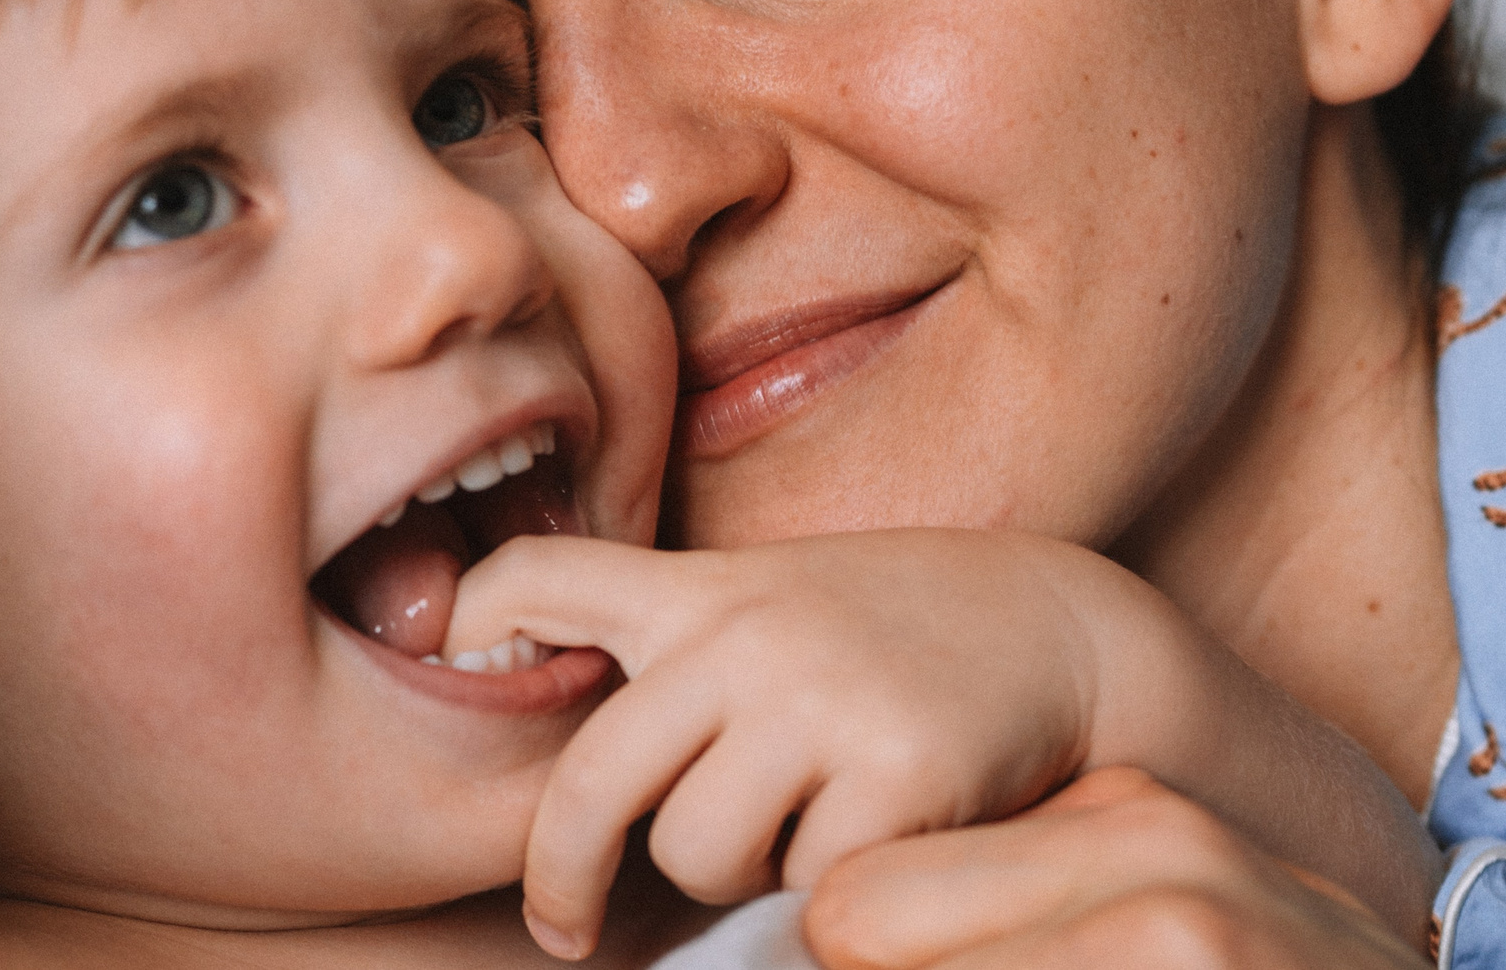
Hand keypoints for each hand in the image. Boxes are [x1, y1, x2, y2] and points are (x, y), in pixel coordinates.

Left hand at [438, 532, 1436, 958]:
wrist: (1058, 630)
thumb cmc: (886, 640)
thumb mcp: (769, 607)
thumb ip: (675, 658)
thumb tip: (550, 758)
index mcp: (702, 588)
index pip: (540, 577)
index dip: (471, 619)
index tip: (447, 666)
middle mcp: (747, 630)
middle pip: (593, 779)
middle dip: (565, 873)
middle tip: (565, 928)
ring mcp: (820, 696)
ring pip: (698, 853)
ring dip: (734, 875)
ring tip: (798, 830)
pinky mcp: (898, 772)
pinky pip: (805, 891)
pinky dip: (828, 893)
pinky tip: (877, 839)